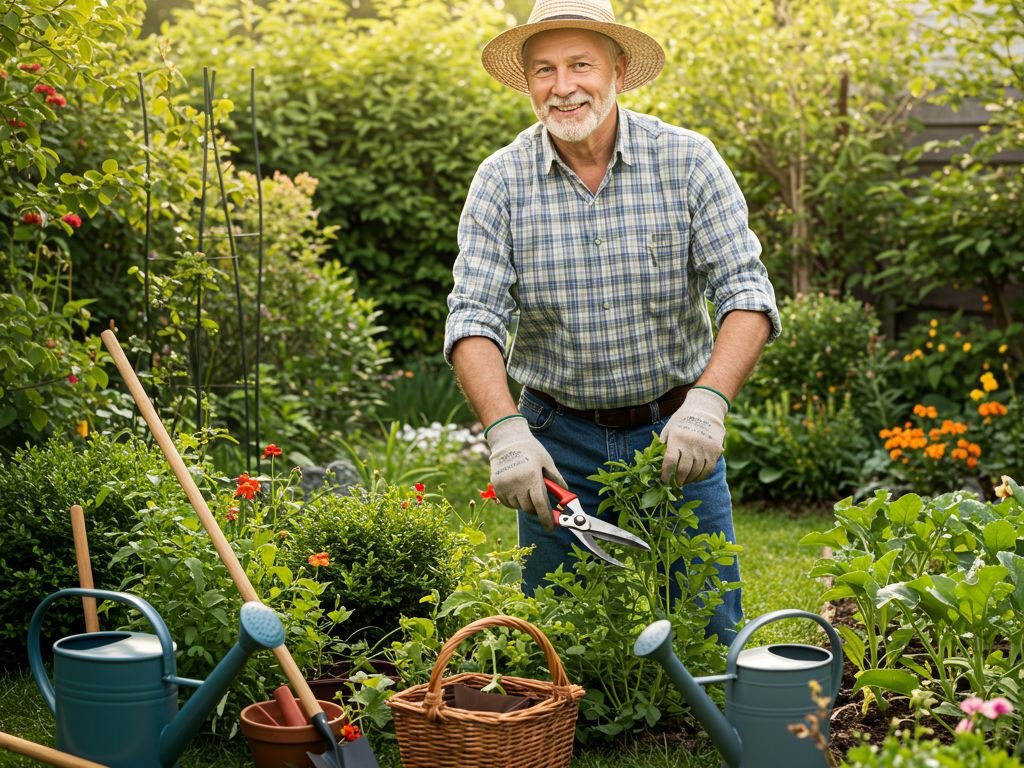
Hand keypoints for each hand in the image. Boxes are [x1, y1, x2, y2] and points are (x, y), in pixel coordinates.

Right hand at [485, 416, 565, 530]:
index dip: (546, 519)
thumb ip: (556, 480)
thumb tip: (566, 496)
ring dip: (525, 503)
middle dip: (537, 508)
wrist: (508, 440)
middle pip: (529, 508)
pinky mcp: (497, 487)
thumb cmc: (531, 450)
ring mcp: (505, 486)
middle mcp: (517, 483)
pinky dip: (515, 501)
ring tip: (526, 487)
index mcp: (531, 476)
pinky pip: (509, 503)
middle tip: (540, 499)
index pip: (540, 504)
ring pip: (519, 507)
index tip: (551, 528)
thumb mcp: (547, 462)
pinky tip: (517, 487)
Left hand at [659, 387, 728, 484]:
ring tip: (683, 482)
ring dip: (688, 480)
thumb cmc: (682, 420)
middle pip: (683, 470)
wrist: (705, 409)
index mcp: (677, 438)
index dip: (666, 474)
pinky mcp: (715, 451)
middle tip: (674, 485)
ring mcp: (705, 448)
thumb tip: (656, 463)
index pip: (670, 461)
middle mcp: (691, 444)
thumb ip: (663, 445)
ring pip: (696, 472)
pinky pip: (708, 470)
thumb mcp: (669, 429)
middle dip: (677, 481)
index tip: (663, 480)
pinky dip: (700, 477)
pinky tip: (694, 478)